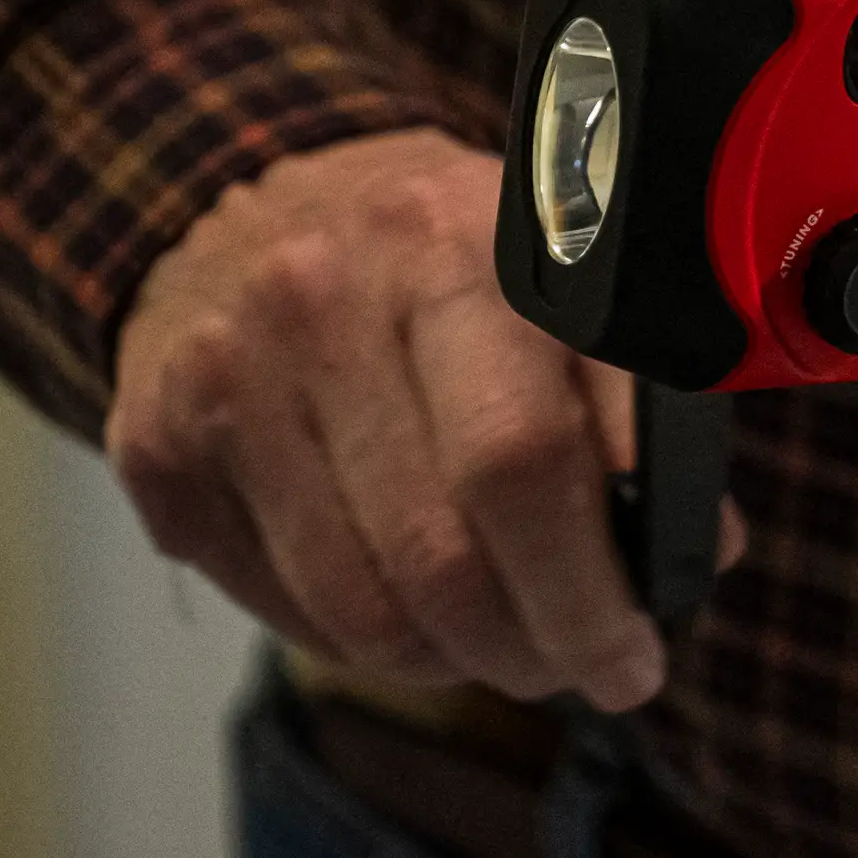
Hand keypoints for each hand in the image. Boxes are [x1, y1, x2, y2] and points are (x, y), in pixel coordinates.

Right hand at [108, 129, 730, 707]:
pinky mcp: (159, 442)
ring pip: (360, 606)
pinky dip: (360, 640)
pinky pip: (282, 606)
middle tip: (574, 671)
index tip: (635, 657)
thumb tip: (698, 551)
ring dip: (448, 660)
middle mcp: (329, 297)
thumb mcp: (560, 272)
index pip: (531, 461)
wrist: (260, 186)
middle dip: (530, 649)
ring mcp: (230, 371)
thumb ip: (636, 398)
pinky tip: (406, 608)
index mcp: (458, 243)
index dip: (593, 594)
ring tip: (497, 645)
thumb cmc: (449, 253)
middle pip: (442, 554)